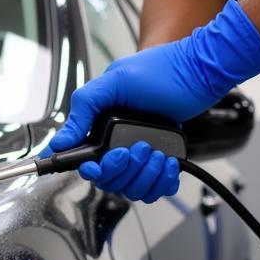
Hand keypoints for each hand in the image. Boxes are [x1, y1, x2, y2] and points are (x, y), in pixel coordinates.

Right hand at [48, 0, 259, 201]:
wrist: (200, 71)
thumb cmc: (161, 71)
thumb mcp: (114, 82)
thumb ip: (84, 110)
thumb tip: (60, 141)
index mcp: (102, 128)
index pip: (88, 165)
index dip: (93, 171)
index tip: (100, 166)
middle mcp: (119, 144)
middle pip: (110, 180)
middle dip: (126, 169)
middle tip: (140, 148)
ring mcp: (140, 155)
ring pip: (132, 187)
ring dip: (146, 175)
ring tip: (157, 153)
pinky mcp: (161, 160)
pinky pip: (154, 188)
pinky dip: (162, 182)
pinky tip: (168, 164)